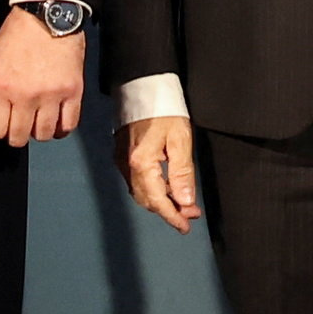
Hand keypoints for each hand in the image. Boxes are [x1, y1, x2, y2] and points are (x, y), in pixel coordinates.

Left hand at [0, 11, 88, 147]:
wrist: (48, 15)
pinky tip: (56, 121)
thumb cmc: (17, 35)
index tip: (1, 124)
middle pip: (18, 137)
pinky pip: (68, 125)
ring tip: (38, 118)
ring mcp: (52, 94)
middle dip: (16, 134)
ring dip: (39, 131)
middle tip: (20, 122)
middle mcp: (26, 95)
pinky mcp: (73, 91)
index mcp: (2, 86)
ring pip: (43, 134)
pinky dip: (61, 129)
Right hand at [123, 114, 202, 233]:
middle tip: (190, 214)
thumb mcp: (180, 140)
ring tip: (183, 202)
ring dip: (161, 201)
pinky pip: (137, 181)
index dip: (173, 217)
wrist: (143, 85)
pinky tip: (167, 186)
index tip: (186, 228)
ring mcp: (122, 160)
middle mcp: (127, 166)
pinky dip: (153, 189)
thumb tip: (186, 202)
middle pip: (147, 200)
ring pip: (141, 192)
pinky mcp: (122, 154)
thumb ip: (182, 173)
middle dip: (169, 210)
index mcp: (141, 163)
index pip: (158, 201)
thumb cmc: (164, 108)